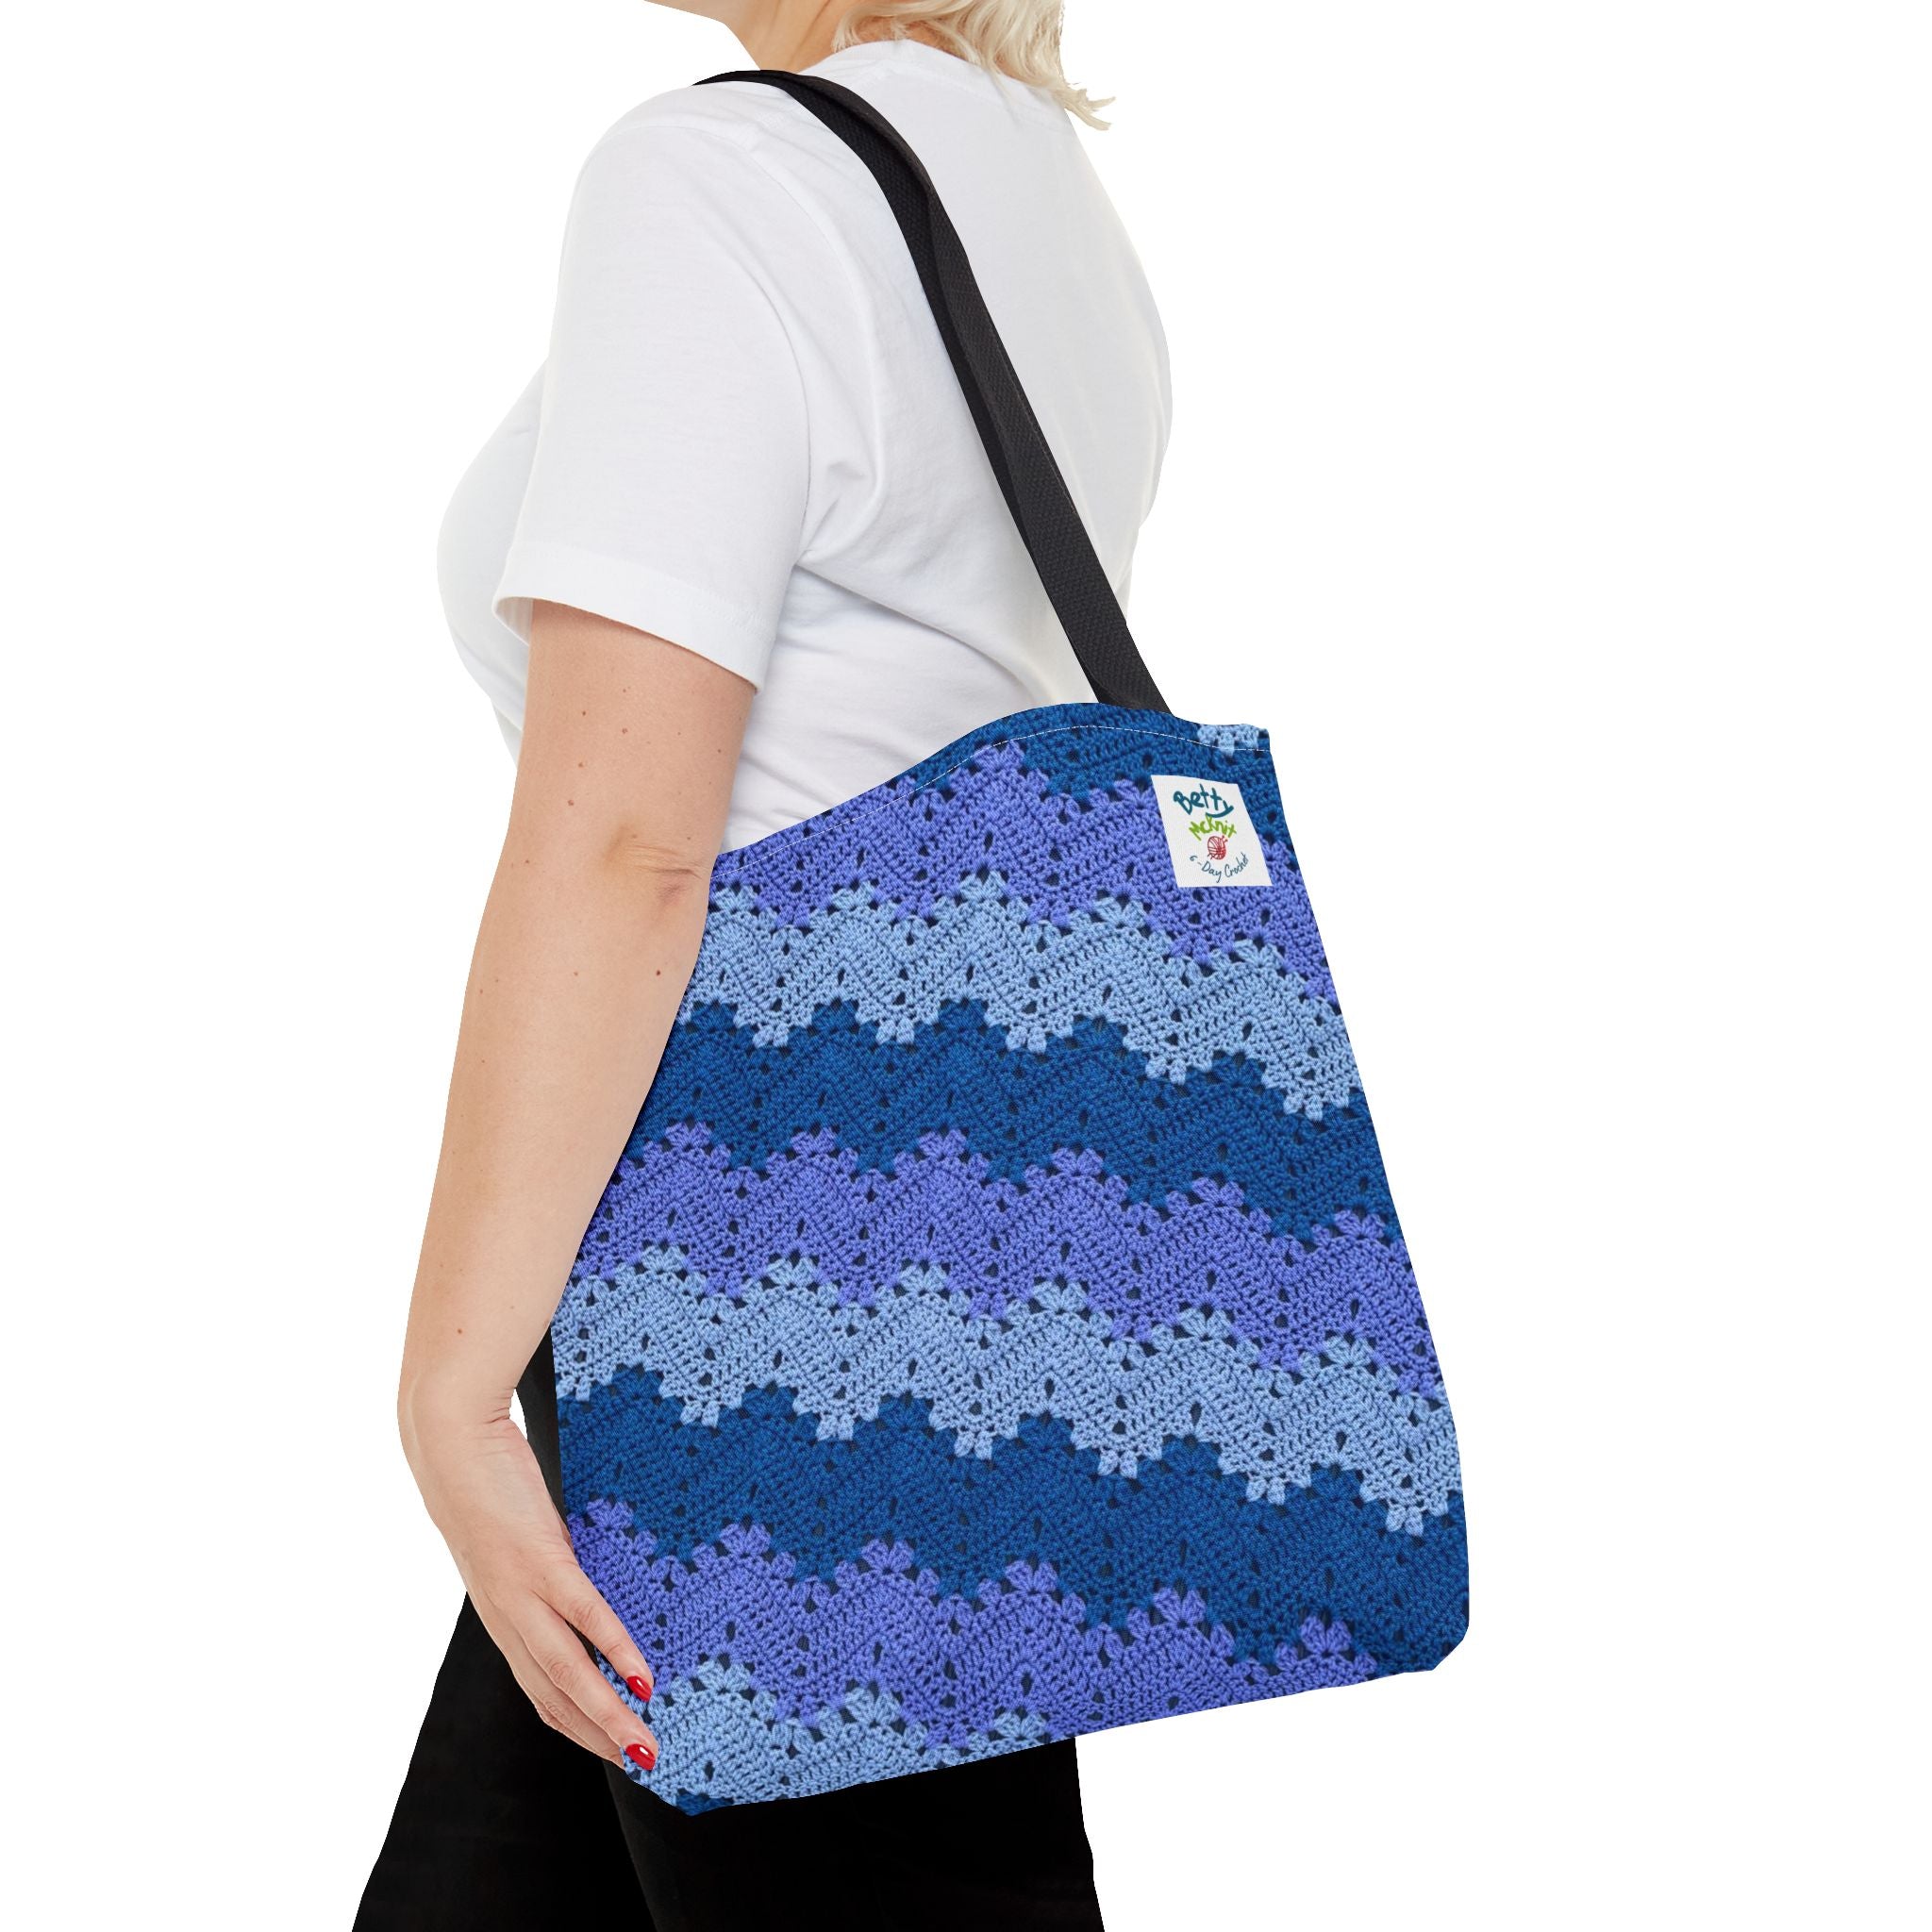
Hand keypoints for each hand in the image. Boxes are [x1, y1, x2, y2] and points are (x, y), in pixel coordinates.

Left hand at [403, 1403, 658, 1770]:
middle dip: (600, 1739)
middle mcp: (508, 1619)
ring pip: (566, 1674)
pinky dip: (613, 1653)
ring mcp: (521, 1594)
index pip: (543, 1692)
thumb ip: (547, 1566)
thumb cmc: (488, 1484)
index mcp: (505, 1617)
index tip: (620, 1750)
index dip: (580, 1728)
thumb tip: (587, 1579)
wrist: (450, 1445)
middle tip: (647, 1767)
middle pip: (555, 1699)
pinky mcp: (539, 1561)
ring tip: (647, 1746)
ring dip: (608, 1719)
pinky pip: (583, 1617)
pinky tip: (642, 1678)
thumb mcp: (520, 1540)